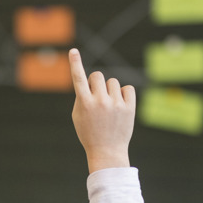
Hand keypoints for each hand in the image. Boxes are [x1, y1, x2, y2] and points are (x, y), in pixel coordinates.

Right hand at [69, 49, 134, 172]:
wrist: (107, 151)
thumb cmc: (89, 133)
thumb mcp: (78, 116)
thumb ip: (82, 97)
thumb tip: (90, 81)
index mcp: (84, 104)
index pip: (78, 79)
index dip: (75, 63)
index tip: (73, 51)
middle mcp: (100, 102)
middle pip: (98, 76)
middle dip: (96, 83)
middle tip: (97, 96)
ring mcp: (115, 104)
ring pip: (113, 82)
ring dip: (110, 90)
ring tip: (109, 106)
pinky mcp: (129, 108)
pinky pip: (128, 89)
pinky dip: (124, 94)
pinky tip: (120, 106)